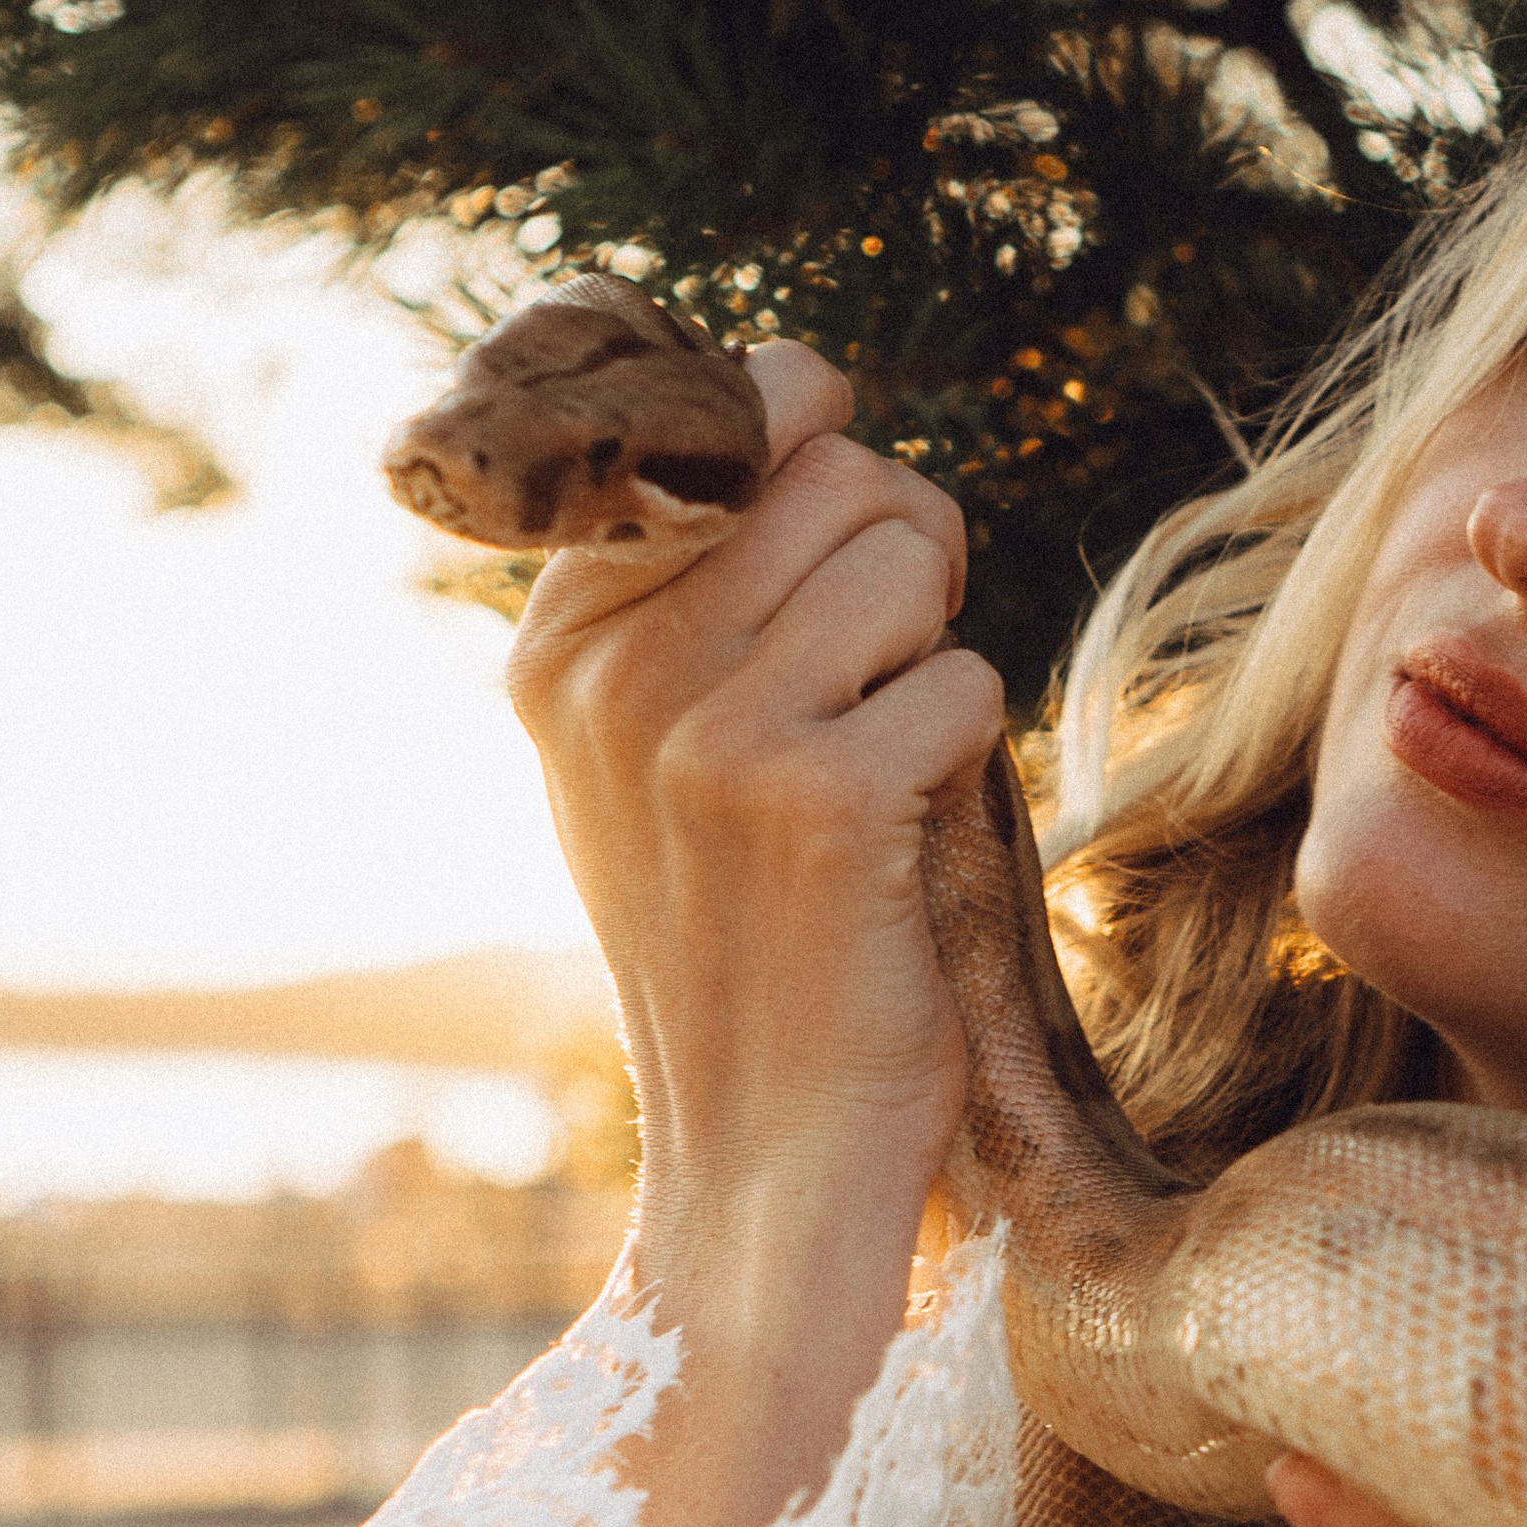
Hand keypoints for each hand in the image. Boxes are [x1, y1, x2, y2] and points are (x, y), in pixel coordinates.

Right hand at [507, 342, 1004, 1254]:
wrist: (765, 1147)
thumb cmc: (753, 931)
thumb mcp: (665, 744)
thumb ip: (702, 574)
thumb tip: (811, 379)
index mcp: (560, 639)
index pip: (710, 413)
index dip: (816, 451)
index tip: (830, 554)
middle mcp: (613, 668)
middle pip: (836, 467)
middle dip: (906, 550)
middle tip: (887, 673)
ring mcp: (705, 731)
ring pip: (907, 554)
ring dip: (937, 653)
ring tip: (887, 759)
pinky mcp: (815, 799)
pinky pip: (961, 680)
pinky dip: (966, 757)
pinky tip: (903, 841)